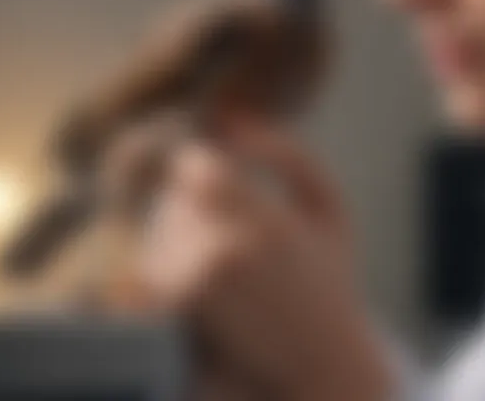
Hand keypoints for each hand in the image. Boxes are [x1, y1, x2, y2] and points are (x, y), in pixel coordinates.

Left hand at [101, 115, 394, 400]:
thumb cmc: (331, 278)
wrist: (325, 364)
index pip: (194, 168)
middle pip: (174, 201)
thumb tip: (232, 121)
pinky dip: (168, 270)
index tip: (217, 178)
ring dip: (178, 237)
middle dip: (191, 205)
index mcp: (267, 219)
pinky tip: (207, 284)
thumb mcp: (328, 205)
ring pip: (160, 236)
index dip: (201, 168)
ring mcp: (199, 293)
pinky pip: (153, 272)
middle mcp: (226, 254)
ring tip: (221, 256)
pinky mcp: (184, 321)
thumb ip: (287, 153)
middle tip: (227, 223)